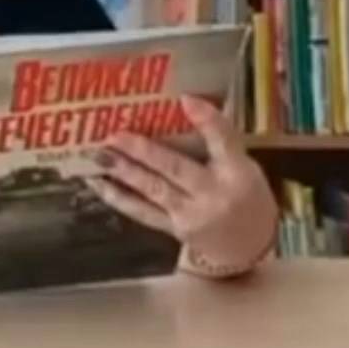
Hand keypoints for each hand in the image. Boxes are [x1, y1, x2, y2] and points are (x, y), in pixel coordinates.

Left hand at [89, 96, 277, 276]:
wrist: (249, 248)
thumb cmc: (246, 198)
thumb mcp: (244, 165)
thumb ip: (219, 138)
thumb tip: (187, 101)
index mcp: (237, 172)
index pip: (223, 141)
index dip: (207, 119)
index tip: (185, 99)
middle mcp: (213, 194)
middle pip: (176, 168)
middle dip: (142, 150)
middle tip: (114, 134)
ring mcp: (191, 215)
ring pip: (154, 190)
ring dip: (123, 172)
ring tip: (99, 156)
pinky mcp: (174, 230)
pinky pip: (143, 212)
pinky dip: (120, 198)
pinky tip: (100, 185)